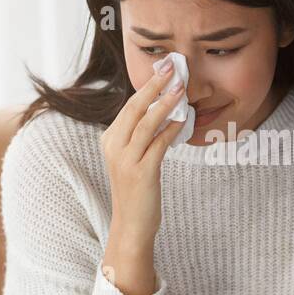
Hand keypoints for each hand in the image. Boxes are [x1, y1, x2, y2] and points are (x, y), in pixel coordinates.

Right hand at [100, 59, 184, 294]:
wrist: (131, 227)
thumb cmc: (137, 192)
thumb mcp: (134, 159)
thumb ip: (144, 136)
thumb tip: (166, 111)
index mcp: (109, 140)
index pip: (128, 106)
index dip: (146, 86)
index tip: (163, 69)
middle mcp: (113, 147)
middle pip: (134, 108)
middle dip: (154, 85)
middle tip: (172, 67)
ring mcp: (126, 160)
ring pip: (146, 122)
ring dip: (165, 102)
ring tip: (181, 86)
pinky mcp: (142, 173)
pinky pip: (159, 144)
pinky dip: (172, 128)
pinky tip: (184, 118)